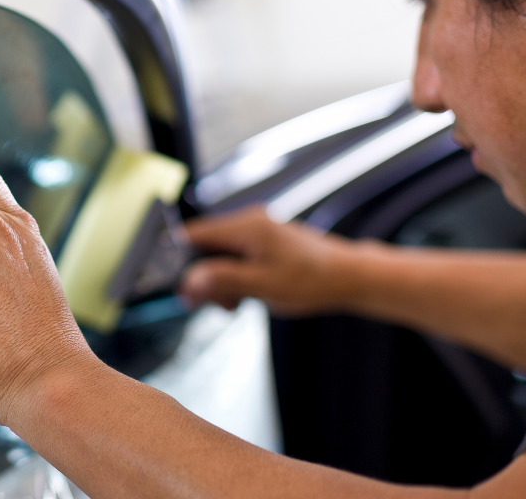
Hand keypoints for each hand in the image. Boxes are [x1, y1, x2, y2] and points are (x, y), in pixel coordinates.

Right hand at [180, 207, 355, 315]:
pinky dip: (233, 275)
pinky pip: (235, 255)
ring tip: (235, 303)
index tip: (178, 286)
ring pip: (219, 253)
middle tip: (212, 303)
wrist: (347, 276)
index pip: (193, 234)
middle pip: (204, 245)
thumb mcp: (263, 285)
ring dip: (219, 280)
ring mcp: (256, 230)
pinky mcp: (263, 241)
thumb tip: (189, 281)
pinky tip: (244, 294)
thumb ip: (223, 280)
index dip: (180, 260)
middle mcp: (248, 222)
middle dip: (204, 276)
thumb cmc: (312, 279)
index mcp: (246, 226)